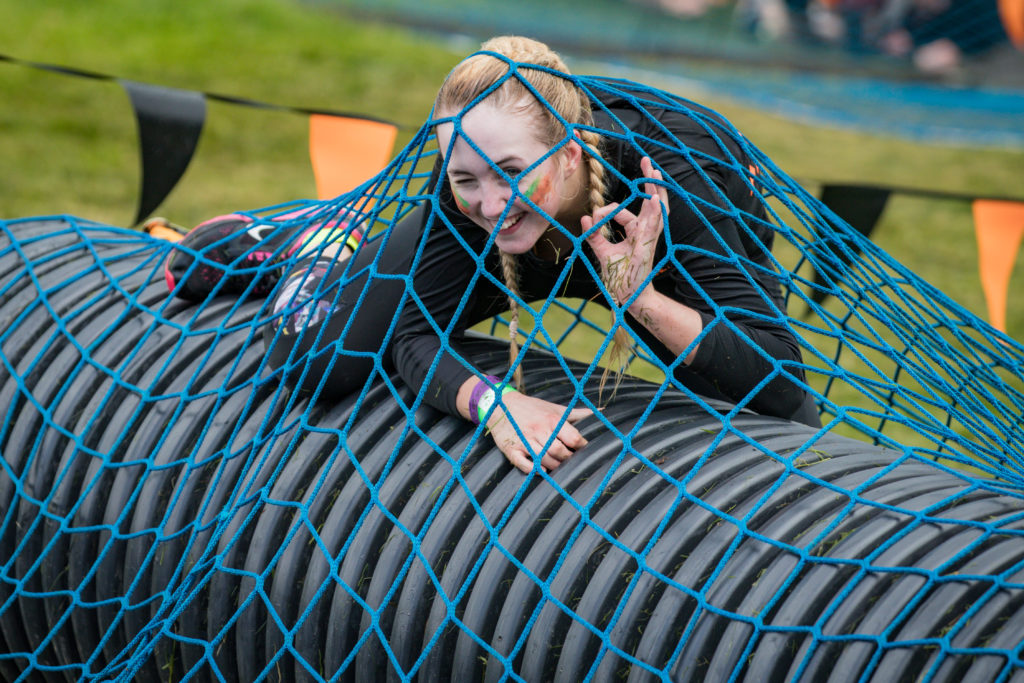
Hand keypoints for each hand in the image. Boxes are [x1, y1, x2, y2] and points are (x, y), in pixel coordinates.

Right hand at [485, 391, 591, 472]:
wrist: (500, 403)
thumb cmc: (532, 407)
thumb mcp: (555, 408)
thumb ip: (577, 414)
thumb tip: (601, 412)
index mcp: (551, 419)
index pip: (573, 438)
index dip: (581, 447)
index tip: (582, 450)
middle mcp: (539, 430)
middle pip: (560, 452)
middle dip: (568, 460)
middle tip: (571, 461)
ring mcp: (524, 440)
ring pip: (544, 460)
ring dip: (555, 467)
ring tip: (559, 467)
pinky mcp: (511, 449)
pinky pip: (523, 464)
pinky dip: (534, 470)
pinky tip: (542, 471)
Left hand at [582, 156, 668, 310]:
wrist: (628, 297)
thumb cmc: (619, 276)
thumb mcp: (603, 252)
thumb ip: (594, 235)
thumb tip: (584, 218)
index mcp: (637, 232)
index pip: (627, 212)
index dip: (608, 211)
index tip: (594, 217)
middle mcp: (646, 232)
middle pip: (652, 201)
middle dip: (650, 181)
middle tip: (646, 161)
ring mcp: (649, 239)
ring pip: (657, 209)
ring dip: (656, 190)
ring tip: (654, 172)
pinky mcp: (648, 247)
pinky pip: (654, 226)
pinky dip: (655, 212)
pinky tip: (655, 199)